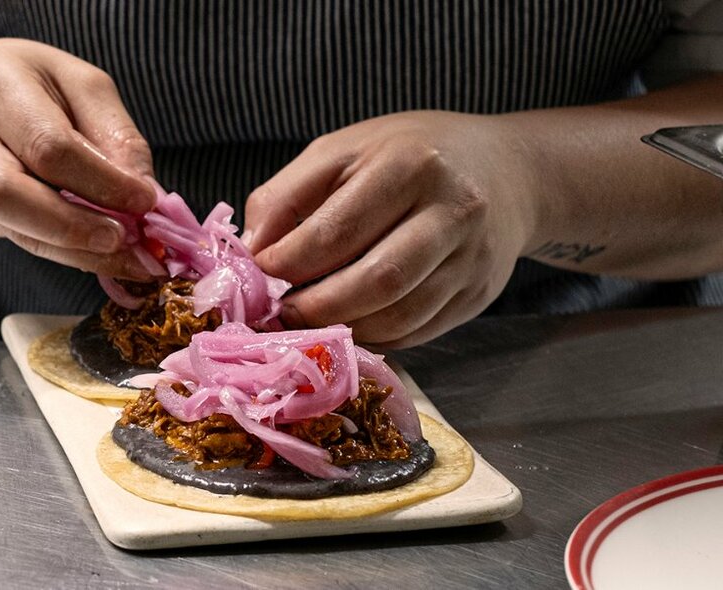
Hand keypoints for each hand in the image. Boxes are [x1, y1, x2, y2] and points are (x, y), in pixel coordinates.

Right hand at [0, 38, 155, 277]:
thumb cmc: (34, 85)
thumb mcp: (82, 86)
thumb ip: (115, 134)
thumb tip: (144, 191)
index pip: (47, 144)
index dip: (101, 180)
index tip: (146, 200)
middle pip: (5, 190)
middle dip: (75, 224)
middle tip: (126, 239)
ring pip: (11, 226)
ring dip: (75, 250)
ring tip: (125, 258)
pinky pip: (21, 238)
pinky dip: (68, 253)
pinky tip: (103, 257)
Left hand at [244, 111, 538, 346]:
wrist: (505, 171)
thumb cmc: (409, 155)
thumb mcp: (343, 151)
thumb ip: (288, 195)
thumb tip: (250, 251)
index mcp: (411, 163)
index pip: (339, 229)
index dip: (289, 261)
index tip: (261, 272)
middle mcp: (452, 211)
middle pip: (377, 280)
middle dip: (317, 307)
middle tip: (283, 311)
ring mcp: (472, 259)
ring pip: (400, 316)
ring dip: (345, 329)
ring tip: (311, 320)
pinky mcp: (478, 295)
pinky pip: (418, 332)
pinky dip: (374, 337)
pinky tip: (350, 323)